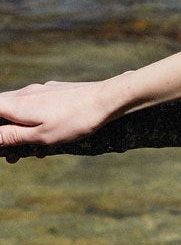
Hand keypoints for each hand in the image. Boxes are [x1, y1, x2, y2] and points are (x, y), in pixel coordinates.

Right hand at [0, 79, 119, 155]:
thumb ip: (12, 136)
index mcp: (18, 104)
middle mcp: (26, 93)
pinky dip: (36, 122)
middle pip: (3, 108)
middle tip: (10, 154)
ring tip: (31, 151)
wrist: (107, 99)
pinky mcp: (56, 91)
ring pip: (21, 108)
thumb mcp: (40, 135)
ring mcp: (42, 90)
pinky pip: (37, 106)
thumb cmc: (74, 120)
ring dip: (21, 129)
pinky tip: (50, 137)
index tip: (2, 143)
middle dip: (3, 131)